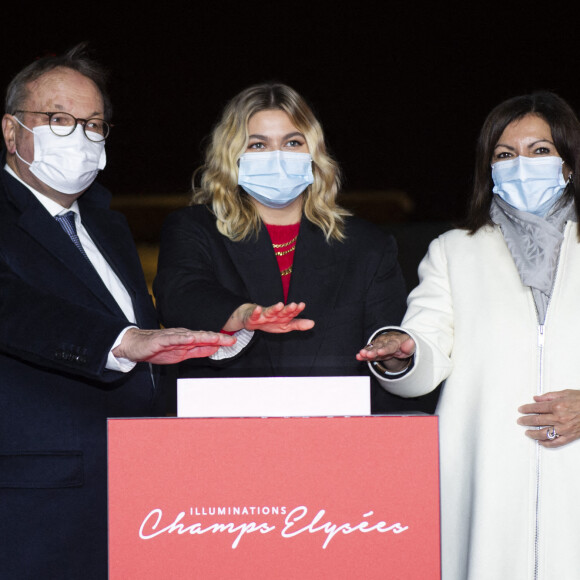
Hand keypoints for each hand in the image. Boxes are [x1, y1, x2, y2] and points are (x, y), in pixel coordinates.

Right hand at [112, 328, 235, 363]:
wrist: (135, 345)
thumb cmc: (158, 349)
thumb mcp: (183, 353)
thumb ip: (199, 351)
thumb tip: (215, 348)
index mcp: (188, 339)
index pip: (207, 339)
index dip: (220, 340)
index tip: (233, 341)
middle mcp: (182, 335)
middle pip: (202, 336)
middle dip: (217, 337)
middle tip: (231, 339)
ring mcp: (172, 336)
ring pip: (191, 336)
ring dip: (204, 336)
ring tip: (216, 337)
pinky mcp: (161, 340)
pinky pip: (173, 339)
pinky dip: (183, 338)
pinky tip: (191, 338)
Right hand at [223, 302, 314, 333]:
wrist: (252, 319)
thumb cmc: (271, 322)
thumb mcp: (286, 325)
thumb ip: (298, 324)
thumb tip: (313, 323)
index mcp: (283, 316)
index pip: (291, 313)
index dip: (296, 310)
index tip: (302, 305)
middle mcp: (275, 314)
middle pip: (282, 312)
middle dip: (288, 309)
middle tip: (294, 305)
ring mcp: (264, 315)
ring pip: (270, 312)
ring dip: (275, 309)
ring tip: (279, 305)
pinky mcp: (254, 317)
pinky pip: (255, 315)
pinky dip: (256, 312)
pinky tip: (258, 308)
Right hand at [356, 331, 415, 372]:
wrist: (396, 340)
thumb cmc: (403, 345)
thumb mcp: (410, 346)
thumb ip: (409, 346)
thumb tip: (411, 342)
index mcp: (394, 341)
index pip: (390, 346)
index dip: (385, 349)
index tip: (380, 352)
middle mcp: (385, 342)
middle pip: (378, 347)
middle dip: (372, 351)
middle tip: (366, 354)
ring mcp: (379, 345)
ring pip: (372, 349)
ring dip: (366, 352)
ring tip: (360, 354)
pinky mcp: (374, 349)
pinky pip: (368, 352)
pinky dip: (363, 355)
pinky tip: (358, 357)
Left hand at [517, 389, 579, 446]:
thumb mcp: (566, 393)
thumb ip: (549, 396)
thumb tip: (536, 398)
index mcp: (557, 406)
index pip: (536, 408)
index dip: (526, 409)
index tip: (521, 410)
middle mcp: (559, 418)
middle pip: (537, 420)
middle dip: (525, 421)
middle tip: (519, 421)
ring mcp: (564, 428)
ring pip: (543, 433)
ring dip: (533, 433)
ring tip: (527, 433)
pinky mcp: (570, 436)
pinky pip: (556, 442)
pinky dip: (547, 443)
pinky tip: (541, 442)